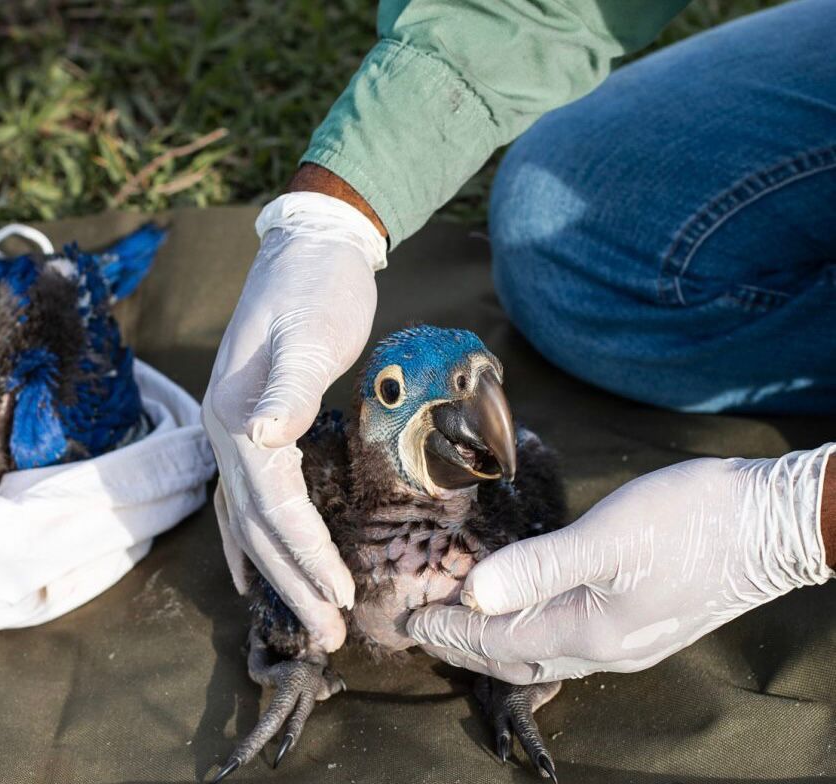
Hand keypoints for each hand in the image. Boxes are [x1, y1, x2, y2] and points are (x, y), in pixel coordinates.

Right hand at [203, 189, 386, 651]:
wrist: (309, 247)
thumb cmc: (315, 288)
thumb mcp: (308, 332)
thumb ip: (286, 387)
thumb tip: (260, 437)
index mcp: (237, 415)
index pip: (272, 502)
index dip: (306, 552)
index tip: (343, 594)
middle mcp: (227, 432)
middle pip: (258, 526)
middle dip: (293, 584)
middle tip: (332, 637)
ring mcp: (234, 432)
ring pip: (251, 522)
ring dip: (278, 574)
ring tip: (310, 620)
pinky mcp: (254, 428)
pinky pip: (246, 501)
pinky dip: (252, 542)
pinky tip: (254, 570)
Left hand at [408, 446, 834, 683]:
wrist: (776, 523)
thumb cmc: (693, 520)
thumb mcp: (606, 537)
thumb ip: (537, 567)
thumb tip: (473, 593)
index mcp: (590, 631)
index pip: (497, 641)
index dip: (450, 631)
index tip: (410, 622)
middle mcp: (606, 648)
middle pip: (515, 656)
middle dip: (465, 645)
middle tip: (425, 629)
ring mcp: (629, 640)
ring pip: (543, 653)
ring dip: (497, 642)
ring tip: (464, 626)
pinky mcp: (645, 622)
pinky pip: (569, 641)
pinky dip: (531, 633)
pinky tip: (527, 614)